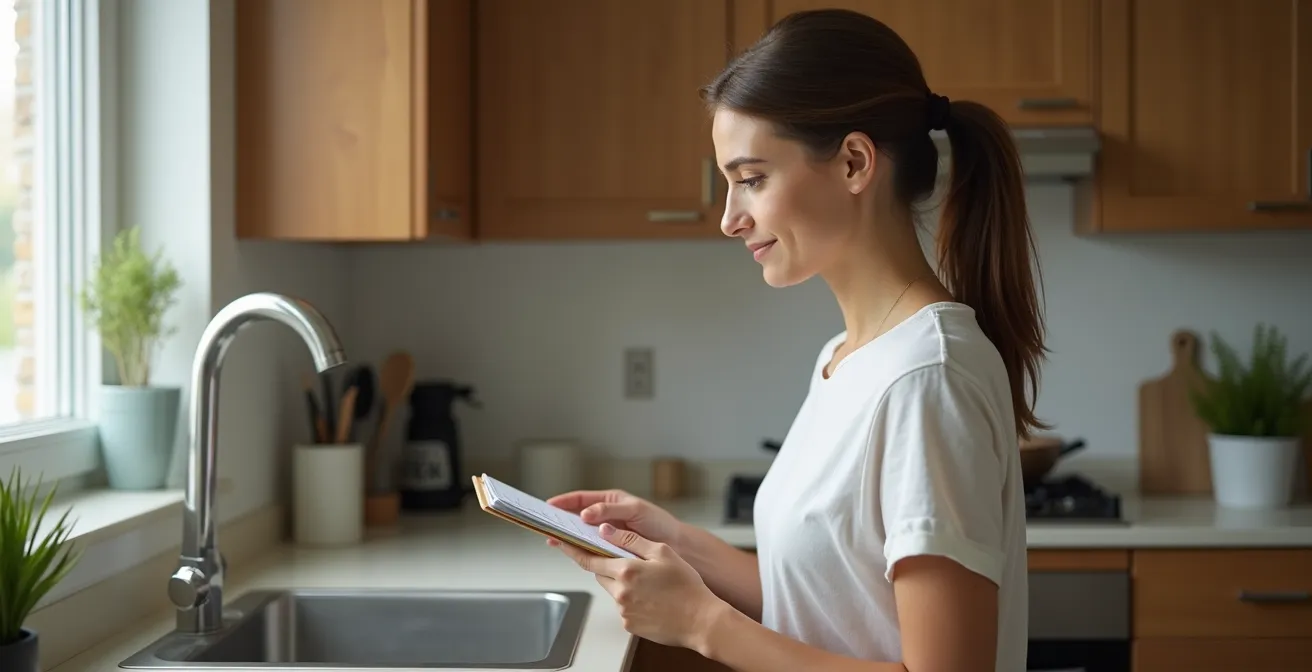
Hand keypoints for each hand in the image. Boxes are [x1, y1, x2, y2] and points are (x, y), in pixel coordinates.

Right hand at [547, 489, 684, 549]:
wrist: (676, 546)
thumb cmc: (659, 523)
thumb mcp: (635, 510)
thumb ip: (610, 510)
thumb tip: (586, 514)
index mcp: (610, 501)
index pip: (581, 498)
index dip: (564, 501)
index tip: (549, 505)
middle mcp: (606, 517)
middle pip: (576, 516)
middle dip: (560, 520)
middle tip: (545, 524)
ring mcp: (607, 533)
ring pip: (581, 533)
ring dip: (567, 536)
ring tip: (553, 540)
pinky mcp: (610, 549)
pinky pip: (591, 547)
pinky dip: (580, 549)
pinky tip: (571, 552)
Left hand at [549, 523, 726, 650]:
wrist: (701, 621)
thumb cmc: (687, 586)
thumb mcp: (662, 552)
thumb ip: (631, 540)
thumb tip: (606, 530)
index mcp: (626, 571)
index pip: (590, 558)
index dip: (573, 550)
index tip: (560, 542)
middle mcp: (620, 592)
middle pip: (600, 574)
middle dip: (608, 566)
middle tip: (629, 562)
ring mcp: (624, 611)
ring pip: (613, 591)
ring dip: (622, 583)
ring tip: (650, 583)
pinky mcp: (630, 625)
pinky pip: (624, 607)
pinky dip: (632, 600)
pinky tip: (653, 598)